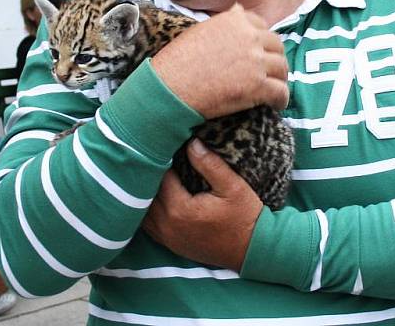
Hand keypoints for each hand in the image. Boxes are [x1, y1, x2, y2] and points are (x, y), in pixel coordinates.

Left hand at [142, 140, 262, 270]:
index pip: (159, 176)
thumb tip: (192, 143)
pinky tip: (157, 198)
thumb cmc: (244, 217)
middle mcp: (168, 225)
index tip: (169, 146)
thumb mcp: (233, 186)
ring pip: (142, 211)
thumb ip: (210, 164)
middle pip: (146, 193)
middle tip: (161, 157)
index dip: (163, 159)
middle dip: (152, 175)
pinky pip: (148, 225)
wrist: (252, 250)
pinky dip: (148, 211)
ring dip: (147, 194)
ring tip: (158, 176)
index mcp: (180, 209)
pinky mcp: (170, 245)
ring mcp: (167, 238)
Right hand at [151, 4, 288, 118]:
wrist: (170, 88)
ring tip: (275, 88)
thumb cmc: (178, 61)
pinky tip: (276, 104)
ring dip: (280, 78)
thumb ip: (224, 22)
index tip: (260, 49)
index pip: (260, 24)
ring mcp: (256, 62)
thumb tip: (238, 11)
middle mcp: (250, 37)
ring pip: (282, 68)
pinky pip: (280, 92)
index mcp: (235, 21)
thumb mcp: (200, 30)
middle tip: (271, 70)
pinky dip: (281, 99)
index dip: (262, 38)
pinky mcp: (258, 87)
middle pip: (276, 45)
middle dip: (275, 57)